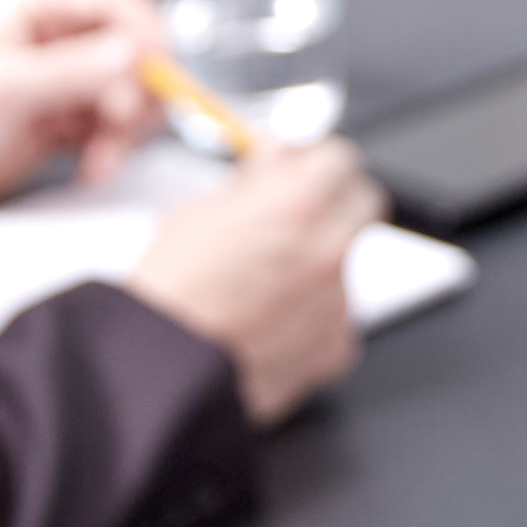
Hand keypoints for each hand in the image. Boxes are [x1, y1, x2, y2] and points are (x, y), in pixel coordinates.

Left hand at [0, 0, 176, 216]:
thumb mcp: (3, 87)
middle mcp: (59, 34)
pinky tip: (92, 170)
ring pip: (129, 93)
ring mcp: (66, 78)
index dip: (148, 36)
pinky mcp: (67, 118)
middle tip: (117, 130)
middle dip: (135, 94)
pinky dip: (111, 150)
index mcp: (39, 4)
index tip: (159, 78)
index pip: (117, 2)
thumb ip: (71, 70)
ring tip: (100, 162)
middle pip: (134, 51)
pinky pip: (112, 128)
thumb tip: (134, 54)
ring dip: (125, 130)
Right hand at [118, 134, 381, 424]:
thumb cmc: (170, 294)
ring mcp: (338, 301)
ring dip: (317, 265)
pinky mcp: (335, 347)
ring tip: (262, 285)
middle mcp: (329, 248)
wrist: (163, 368)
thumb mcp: (200, 210)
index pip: (340, 158)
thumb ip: (255, 178)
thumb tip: (276, 158)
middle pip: (362, 204)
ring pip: (344, 266)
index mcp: (299, 203)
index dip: (316, 161)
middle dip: (333, 203)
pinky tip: (270, 322)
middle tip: (295, 215)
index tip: (304, 168)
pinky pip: (335, 320)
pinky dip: (310, 318)